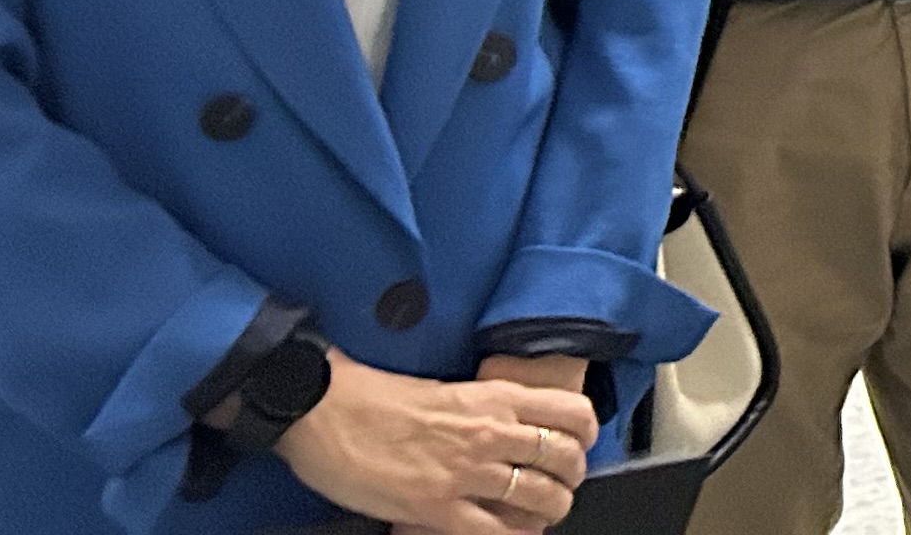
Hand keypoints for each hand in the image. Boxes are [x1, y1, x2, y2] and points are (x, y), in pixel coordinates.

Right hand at [277, 353, 594, 532]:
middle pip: (564, 458)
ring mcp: (466, 471)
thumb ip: (485, 410)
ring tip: (544, 515)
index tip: (581, 445)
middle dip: (572, 478)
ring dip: (551, 510)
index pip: (571, 412)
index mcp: (494, 396)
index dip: (586, 434)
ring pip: (540, 497)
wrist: (324, 409)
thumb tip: (509, 431)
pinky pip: (494, 532)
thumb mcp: (448, 390)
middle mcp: (490, 431)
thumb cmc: (375, 397)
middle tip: (563, 487)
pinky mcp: (435, 506)